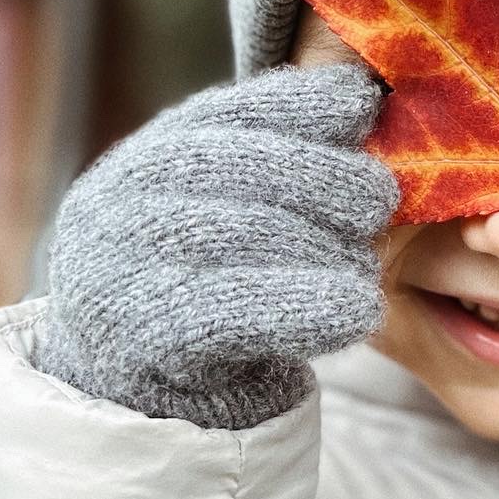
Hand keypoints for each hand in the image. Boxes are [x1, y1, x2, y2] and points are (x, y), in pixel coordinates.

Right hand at [37, 62, 398, 428]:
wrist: (145, 402)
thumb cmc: (208, 293)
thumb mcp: (227, 214)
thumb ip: (274, 161)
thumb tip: (357, 96)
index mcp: (144, 164)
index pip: (225, 114)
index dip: (298, 103)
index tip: (360, 103)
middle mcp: (120, 203)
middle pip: (237, 166)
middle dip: (323, 176)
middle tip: (378, 201)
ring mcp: (121, 267)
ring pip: (243, 232)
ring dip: (324, 245)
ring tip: (367, 266)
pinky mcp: (143, 338)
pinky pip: (236, 313)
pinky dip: (306, 306)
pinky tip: (358, 310)